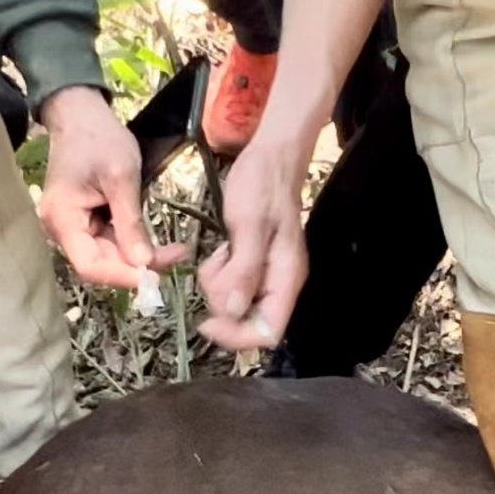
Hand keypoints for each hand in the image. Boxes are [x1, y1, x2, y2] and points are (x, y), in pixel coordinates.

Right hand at [37, 87, 187, 288]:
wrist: (81, 114)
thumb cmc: (98, 138)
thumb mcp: (121, 177)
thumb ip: (131, 223)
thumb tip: (143, 263)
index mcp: (63, 218)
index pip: (90, 266)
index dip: (121, 276)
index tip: (154, 276)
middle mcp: (62, 229)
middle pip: (100, 263)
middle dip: (138, 265)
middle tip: (177, 256)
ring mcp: (73, 225)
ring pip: (108, 255)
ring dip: (140, 255)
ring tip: (175, 250)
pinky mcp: (85, 221)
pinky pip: (109, 241)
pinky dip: (133, 242)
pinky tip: (156, 241)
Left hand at [198, 139, 310, 348]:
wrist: (271, 158)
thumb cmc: (263, 186)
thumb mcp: (250, 225)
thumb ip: (244, 271)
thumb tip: (234, 312)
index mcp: (287, 279)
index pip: (268, 332)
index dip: (237, 335)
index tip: (207, 321)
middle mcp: (280, 284)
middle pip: (250, 321)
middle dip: (224, 304)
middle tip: (216, 269)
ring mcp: (268, 276)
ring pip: (237, 305)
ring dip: (220, 287)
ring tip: (220, 255)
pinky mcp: (254, 266)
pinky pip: (233, 287)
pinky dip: (220, 276)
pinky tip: (221, 252)